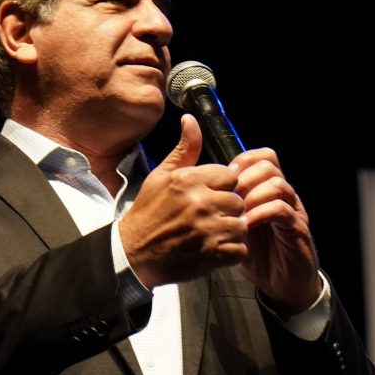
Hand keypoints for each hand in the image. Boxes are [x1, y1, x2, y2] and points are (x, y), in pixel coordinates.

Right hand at [119, 115, 247, 287]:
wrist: (132, 253)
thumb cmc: (147, 213)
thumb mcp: (161, 176)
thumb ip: (184, 150)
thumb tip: (191, 119)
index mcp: (189, 180)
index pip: (229, 176)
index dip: (222, 187)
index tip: (210, 196)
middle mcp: (200, 203)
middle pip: (238, 201)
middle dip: (228, 210)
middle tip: (212, 218)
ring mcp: (207, 230)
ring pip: (242, 225)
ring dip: (231, 231)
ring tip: (213, 234)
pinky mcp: (211, 255)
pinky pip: (240, 250)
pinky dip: (231, 253)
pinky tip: (215, 249)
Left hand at [233, 147, 320, 315]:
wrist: (283, 285)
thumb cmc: (259, 256)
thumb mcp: (237, 229)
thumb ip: (226, 210)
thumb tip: (202, 193)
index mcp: (269, 191)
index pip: (261, 158)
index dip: (242, 162)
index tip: (223, 180)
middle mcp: (284, 196)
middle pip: (269, 165)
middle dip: (244, 178)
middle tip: (227, 197)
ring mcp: (293, 211)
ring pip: (277, 184)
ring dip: (252, 195)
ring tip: (236, 213)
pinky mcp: (298, 229)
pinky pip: (281, 210)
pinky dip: (261, 214)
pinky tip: (246, 226)